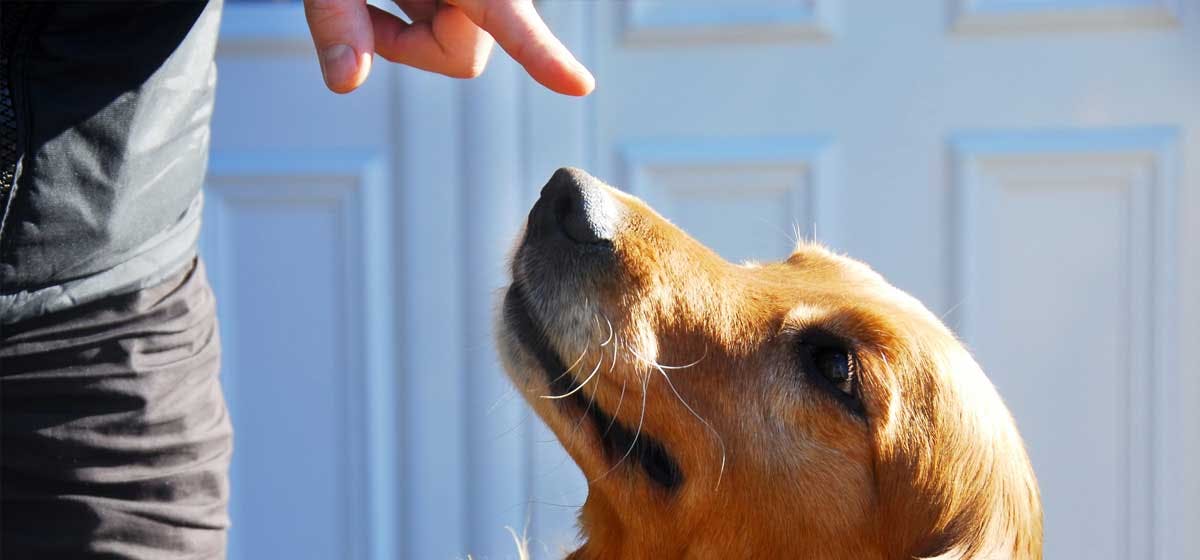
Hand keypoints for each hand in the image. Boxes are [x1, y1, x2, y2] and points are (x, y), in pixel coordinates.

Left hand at [302, 0, 594, 95]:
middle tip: (360, 10)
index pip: (510, 21)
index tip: (580, 85)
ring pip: (455, 42)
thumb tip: (345, 81)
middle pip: (466, 53)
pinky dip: (411, 12)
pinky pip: (446, 21)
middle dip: (412, 46)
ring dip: (407, 26)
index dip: (544, 56)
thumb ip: (336, 16)